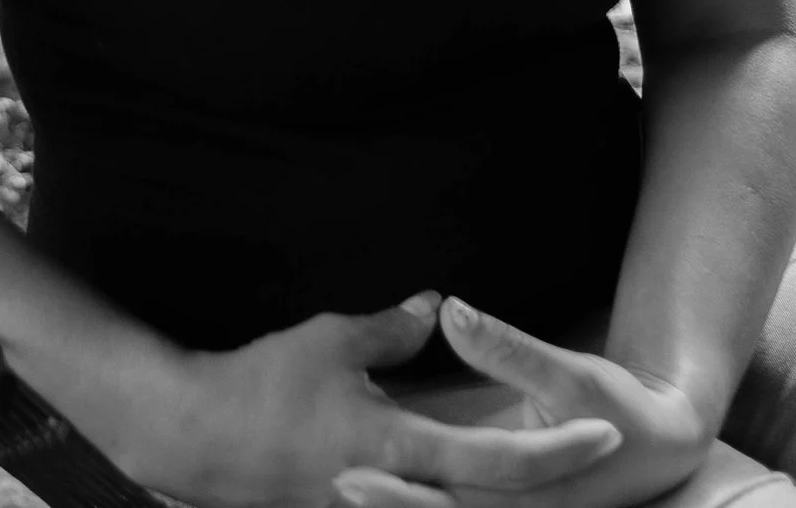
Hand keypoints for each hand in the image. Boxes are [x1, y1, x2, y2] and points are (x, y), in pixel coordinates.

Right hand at [147, 294, 621, 507]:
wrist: (193, 438)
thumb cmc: (262, 385)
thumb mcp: (332, 341)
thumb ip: (394, 327)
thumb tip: (439, 306)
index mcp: (396, 449)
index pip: (497, 460)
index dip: (556, 449)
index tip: (602, 431)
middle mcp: (392, 493)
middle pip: (490, 504)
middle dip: (550, 482)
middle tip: (598, 451)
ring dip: (501, 499)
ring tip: (549, 472)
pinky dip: (450, 500)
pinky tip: (467, 487)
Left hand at [332, 298, 711, 507]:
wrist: (663, 444)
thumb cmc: (620, 408)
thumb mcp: (569, 373)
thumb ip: (508, 349)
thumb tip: (449, 311)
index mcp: (526, 496)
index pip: (447, 502)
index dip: (395, 493)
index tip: (344, 473)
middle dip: (383, 506)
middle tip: (327, 484)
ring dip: (396, 507)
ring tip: (332, 490)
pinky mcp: (508, 506)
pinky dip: (417, 501)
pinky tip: (376, 488)